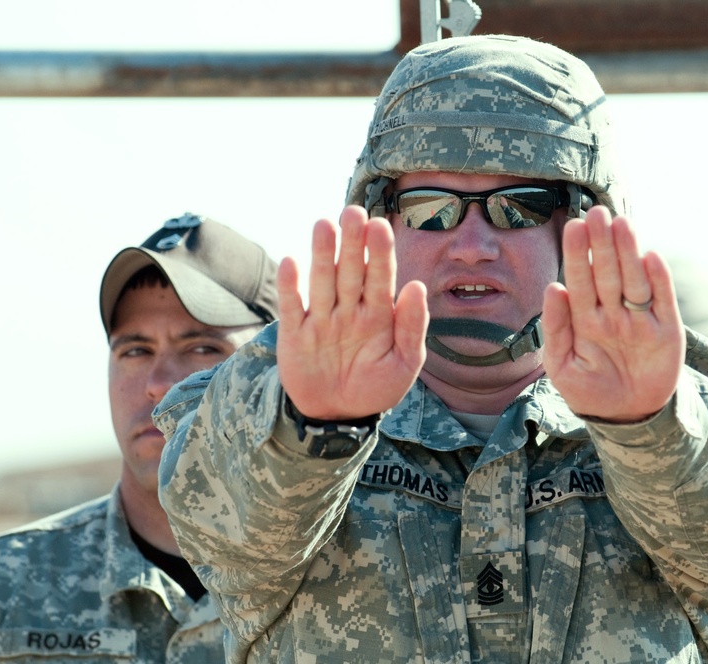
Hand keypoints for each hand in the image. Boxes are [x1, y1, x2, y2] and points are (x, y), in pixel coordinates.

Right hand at [277, 206, 428, 419]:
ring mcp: (322, 320)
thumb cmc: (375, 387)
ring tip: (324, 225)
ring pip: (322, 282)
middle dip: (352, 243)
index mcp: (379, 314)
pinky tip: (290, 262)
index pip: (380, 277)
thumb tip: (417, 287)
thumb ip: (413, 327)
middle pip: (350, 271)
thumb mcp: (404, 363)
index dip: (380, 252)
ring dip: (322, 255)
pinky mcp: (295, 335)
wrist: (338, 416)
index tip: (381, 225)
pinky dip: (290, 287)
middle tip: (353, 211)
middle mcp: (349, 310)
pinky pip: (292, 308)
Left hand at [542, 206, 684, 421]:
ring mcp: (640, 319)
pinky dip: (658, 280)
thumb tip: (553, 287)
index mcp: (585, 318)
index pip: (580, 279)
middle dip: (602, 243)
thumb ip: (556, 327)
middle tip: (596, 212)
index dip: (577, 253)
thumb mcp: (562, 365)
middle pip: (607, 272)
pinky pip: (662, 300)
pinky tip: (651, 257)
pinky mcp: (666, 330)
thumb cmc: (589, 392)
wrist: (626, 418)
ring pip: (633, 279)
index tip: (573, 226)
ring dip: (628, 252)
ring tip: (622, 224)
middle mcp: (612, 312)